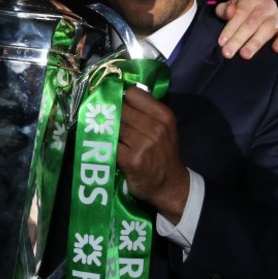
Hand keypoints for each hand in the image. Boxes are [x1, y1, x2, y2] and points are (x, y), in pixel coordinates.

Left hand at [117, 86, 188, 223]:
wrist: (170, 185)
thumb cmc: (163, 153)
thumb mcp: (164, 127)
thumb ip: (145, 111)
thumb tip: (118, 95)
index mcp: (163, 115)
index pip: (133, 93)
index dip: (123, 98)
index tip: (118, 105)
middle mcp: (155, 127)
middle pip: (120, 109)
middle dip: (113, 115)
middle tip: (111, 124)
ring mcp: (143, 144)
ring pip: (113, 126)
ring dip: (109, 131)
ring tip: (110, 137)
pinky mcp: (131, 159)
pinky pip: (109, 144)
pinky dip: (106, 146)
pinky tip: (109, 149)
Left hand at [214, 0, 277, 59]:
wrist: (255, 12)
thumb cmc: (239, 12)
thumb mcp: (228, 8)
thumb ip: (224, 10)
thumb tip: (229, 12)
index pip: (240, 12)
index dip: (230, 28)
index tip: (222, 42)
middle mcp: (266, 4)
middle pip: (252, 23)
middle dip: (238, 39)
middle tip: (228, 53)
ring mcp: (277, 16)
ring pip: (267, 29)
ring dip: (255, 43)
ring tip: (245, 54)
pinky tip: (276, 49)